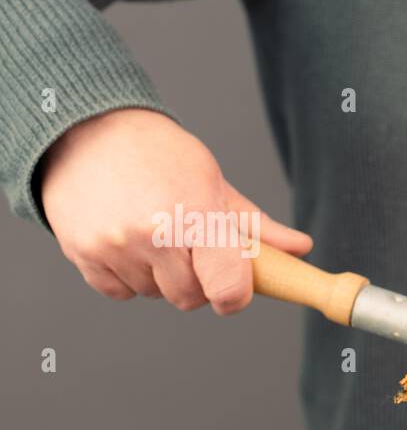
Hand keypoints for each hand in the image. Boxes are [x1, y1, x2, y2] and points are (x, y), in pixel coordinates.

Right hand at [39, 108, 311, 313]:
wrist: (90, 130)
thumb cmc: (162, 156)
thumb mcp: (214, 184)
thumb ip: (257, 226)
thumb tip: (301, 247)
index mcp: (197, 216)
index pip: (227, 288)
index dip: (235, 297)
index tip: (234, 292)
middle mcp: (154, 234)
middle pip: (189, 298)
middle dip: (197, 283)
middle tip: (191, 251)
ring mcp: (114, 245)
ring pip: (153, 293)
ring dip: (159, 277)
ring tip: (154, 236)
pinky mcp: (83, 252)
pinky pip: (119, 291)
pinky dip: (127, 276)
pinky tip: (128, 242)